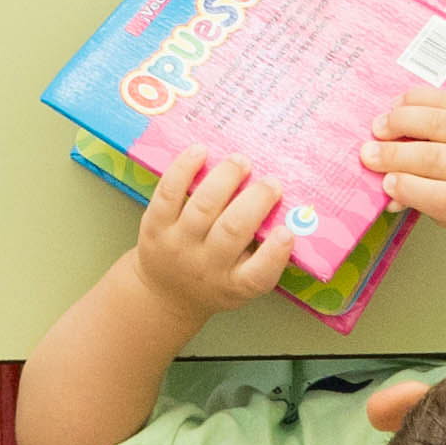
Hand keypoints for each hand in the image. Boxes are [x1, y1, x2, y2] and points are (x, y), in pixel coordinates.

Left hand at [127, 151, 291, 312]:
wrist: (164, 294)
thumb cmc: (216, 281)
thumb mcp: (241, 283)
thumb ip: (262, 255)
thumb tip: (291, 212)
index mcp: (235, 285)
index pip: (259, 276)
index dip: (275, 253)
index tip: (288, 231)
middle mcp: (206, 266)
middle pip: (232, 231)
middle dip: (255, 201)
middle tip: (272, 183)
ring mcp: (178, 244)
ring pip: (202, 207)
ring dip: (224, 179)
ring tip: (242, 162)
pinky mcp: (154, 225)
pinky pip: (168, 192)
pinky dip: (184, 169)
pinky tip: (201, 151)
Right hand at [359, 91, 445, 231]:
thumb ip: (422, 204)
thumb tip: (388, 196)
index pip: (441, 197)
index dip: (408, 188)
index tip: (383, 181)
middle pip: (435, 158)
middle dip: (395, 155)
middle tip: (367, 153)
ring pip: (438, 123)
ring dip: (402, 122)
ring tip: (378, 127)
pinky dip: (417, 100)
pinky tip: (397, 107)